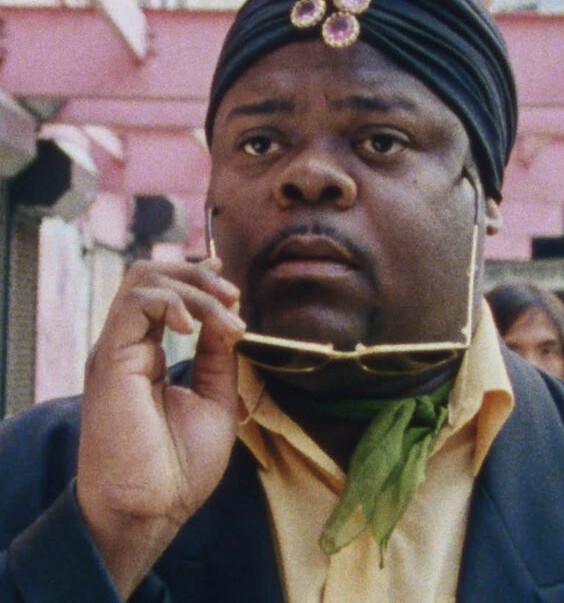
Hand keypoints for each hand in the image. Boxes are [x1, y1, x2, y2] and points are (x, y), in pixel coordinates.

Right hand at [76, 257, 244, 597]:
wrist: (151, 510)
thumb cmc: (180, 467)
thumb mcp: (214, 399)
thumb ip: (217, 357)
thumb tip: (228, 317)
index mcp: (146, 354)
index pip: (162, 295)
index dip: (194, 275)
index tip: (228, 278)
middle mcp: (128, 345)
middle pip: (151, 276)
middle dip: (197, 274)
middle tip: (233, 297)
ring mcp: (117, 348)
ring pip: (144, 280)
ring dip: (192, 286)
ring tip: (225, 312)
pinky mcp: (111, 356)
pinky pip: (137, 303)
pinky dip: (173, 301)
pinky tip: (195, 326)